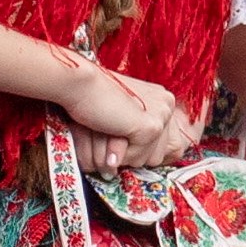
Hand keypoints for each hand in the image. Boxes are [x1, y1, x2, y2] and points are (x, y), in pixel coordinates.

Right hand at [63, 66, 187, 174]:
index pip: (163, 144)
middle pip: (157, 155)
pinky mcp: (152, 127)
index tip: (118, 137)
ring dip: (121, 154)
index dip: (137, 149)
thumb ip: (134, 134)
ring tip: (106, 130)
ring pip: (146, 160)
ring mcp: (162, 115)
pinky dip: (117, 153)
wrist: (78, 84)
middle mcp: (166, 105)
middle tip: (109, 133)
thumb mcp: (121, 114)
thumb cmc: (92, 98)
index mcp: (161, 100)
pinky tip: (106, 131)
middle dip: (130, 154)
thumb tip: (136, 162)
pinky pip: (136, 158)